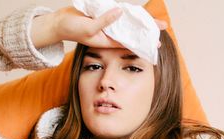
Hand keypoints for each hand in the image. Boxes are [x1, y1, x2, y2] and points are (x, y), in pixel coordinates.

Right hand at [32, 6, 167, 49]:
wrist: (59, 22)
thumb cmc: (72, 29)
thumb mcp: (89, 28)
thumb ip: (105, 21)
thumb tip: (121, 11)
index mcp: (109, 40)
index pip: (131, 42)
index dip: (144, 42)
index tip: (157, 42)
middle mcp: (110, 33)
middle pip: (132, 31)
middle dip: (147, 29)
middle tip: (163, 26)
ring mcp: (107, 23)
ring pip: (127, 21)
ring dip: (139, 20)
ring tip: (154, 18)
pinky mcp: (103, 14)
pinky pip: (118, 12)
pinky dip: (127, 11)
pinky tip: (138, 11)